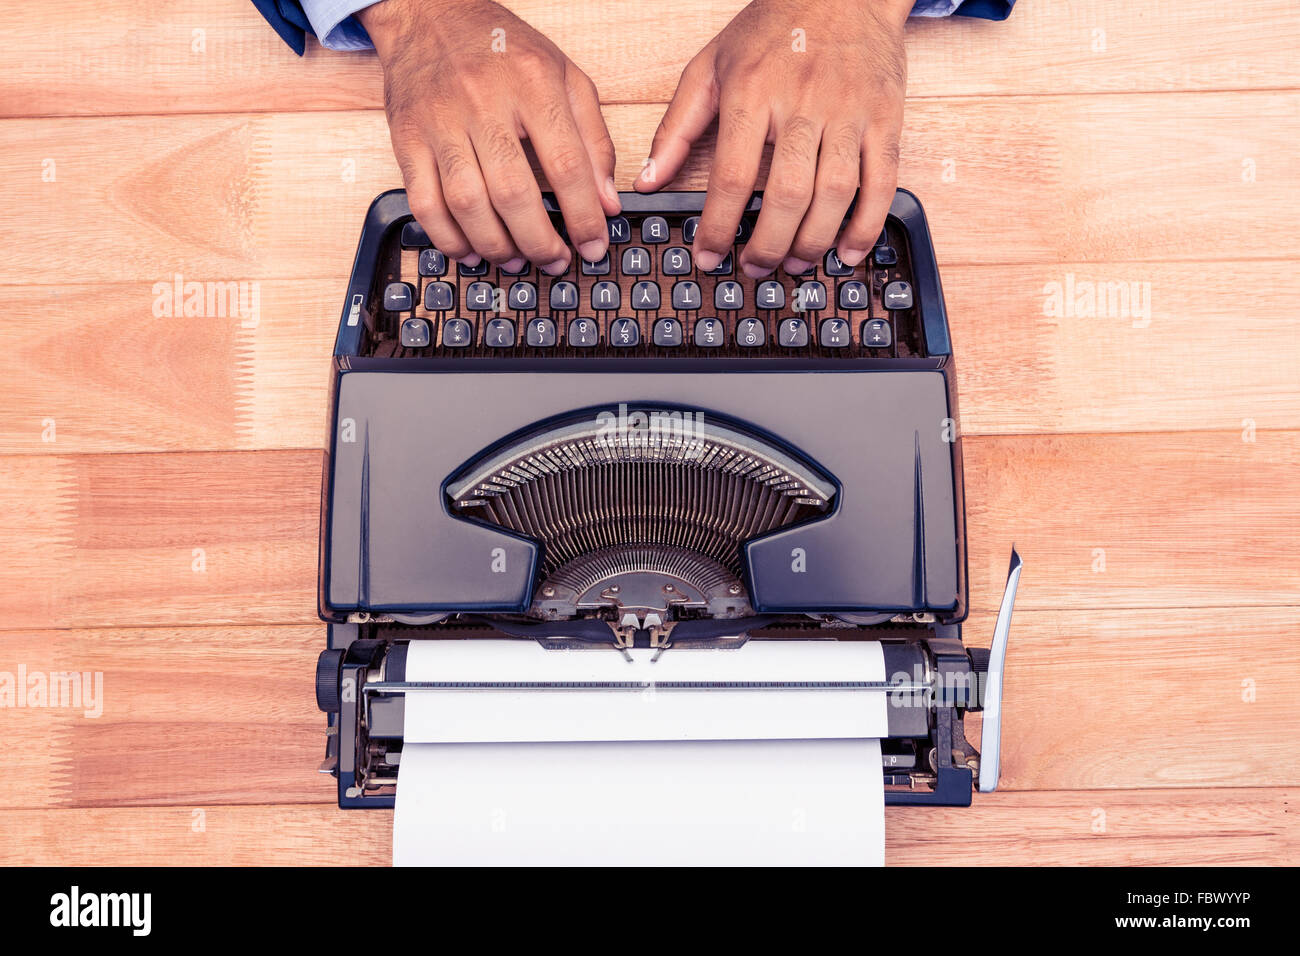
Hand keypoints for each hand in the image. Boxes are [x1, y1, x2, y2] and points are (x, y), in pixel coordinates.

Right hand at [359, 0, 620, 272]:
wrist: (429, 13)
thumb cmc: (502, 48)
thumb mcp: (565, 77)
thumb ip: (593, 139)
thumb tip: (606, 202)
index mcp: (533, 83)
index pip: (566, 164)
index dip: (584, 216)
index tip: (594, 246)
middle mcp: (483, 101)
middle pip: (513, 192)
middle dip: (539, 241)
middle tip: (555, 261)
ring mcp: (440, 122)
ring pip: (467, 204)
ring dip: (496, 246)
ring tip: (518, 261)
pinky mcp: (407, 139)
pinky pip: (424, 203)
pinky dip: (448, 238)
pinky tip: (471, 251)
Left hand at [636, 0, 909, 275]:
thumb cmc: (773, 28)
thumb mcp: (710, 67)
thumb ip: (676, 127)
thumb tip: (647, 180)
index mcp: (752, 92)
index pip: (732, 175)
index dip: (718, 226)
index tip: (708, 256)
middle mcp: (802, 103)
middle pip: (787, 193)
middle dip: (768, 245)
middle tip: (753, 269)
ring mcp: (850, 112)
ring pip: (835, 193)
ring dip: (813, 241)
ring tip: (793, 265)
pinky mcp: (886, 118)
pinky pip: (882, 182)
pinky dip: (866, 224)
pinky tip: (847, 252)